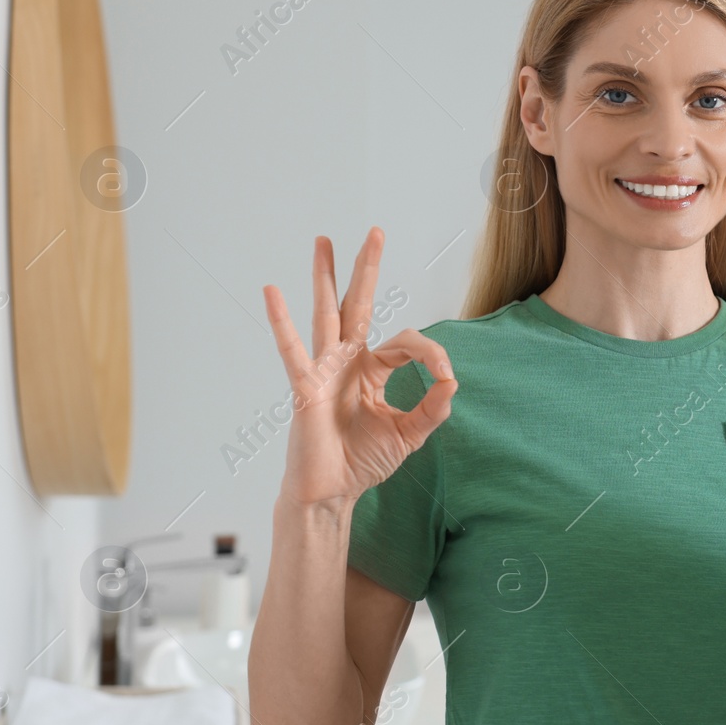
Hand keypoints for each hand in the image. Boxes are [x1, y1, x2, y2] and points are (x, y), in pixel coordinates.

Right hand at [262, 226, 457, 507]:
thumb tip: (453, 381)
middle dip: (366, 269)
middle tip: (375, 231)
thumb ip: (433, 408)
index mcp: (371, 371)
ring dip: (326, 277)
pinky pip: (293, 350)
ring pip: (327, 315)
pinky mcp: (305, 387)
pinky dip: (281, 321)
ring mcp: (324, 371)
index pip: (405, 342)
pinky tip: (272, 291)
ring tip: (324, 241)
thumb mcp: (410, 434)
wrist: (332, 493)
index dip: (430, 353)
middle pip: (358, 305)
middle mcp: (346, 362)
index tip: (445, 376)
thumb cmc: (363, 463)